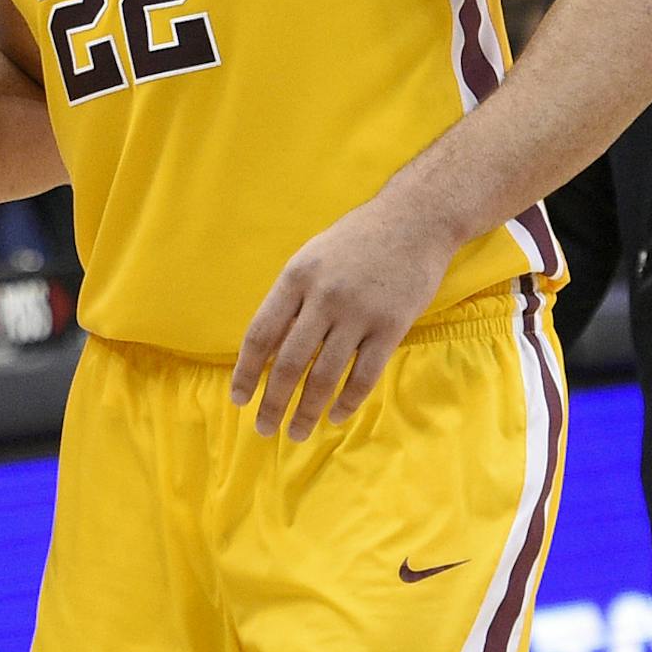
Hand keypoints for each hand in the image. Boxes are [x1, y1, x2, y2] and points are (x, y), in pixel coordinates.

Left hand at [229, 198, 452, 440]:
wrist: (413, 220)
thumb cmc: (355, 241)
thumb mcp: (311, 258)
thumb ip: (290, 300)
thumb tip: (267, 348)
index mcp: (296, 278)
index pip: (261, 334)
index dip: (246, 371)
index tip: (238, 399)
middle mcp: (323, 297)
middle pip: (290, 362)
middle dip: (273, 402)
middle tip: (263, 429)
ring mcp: (359, 313)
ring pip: (325, 375)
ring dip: (308, 410)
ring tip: (296, 432)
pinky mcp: (391, 325)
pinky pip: (364, 374)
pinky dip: (347, 400)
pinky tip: (336, 415)